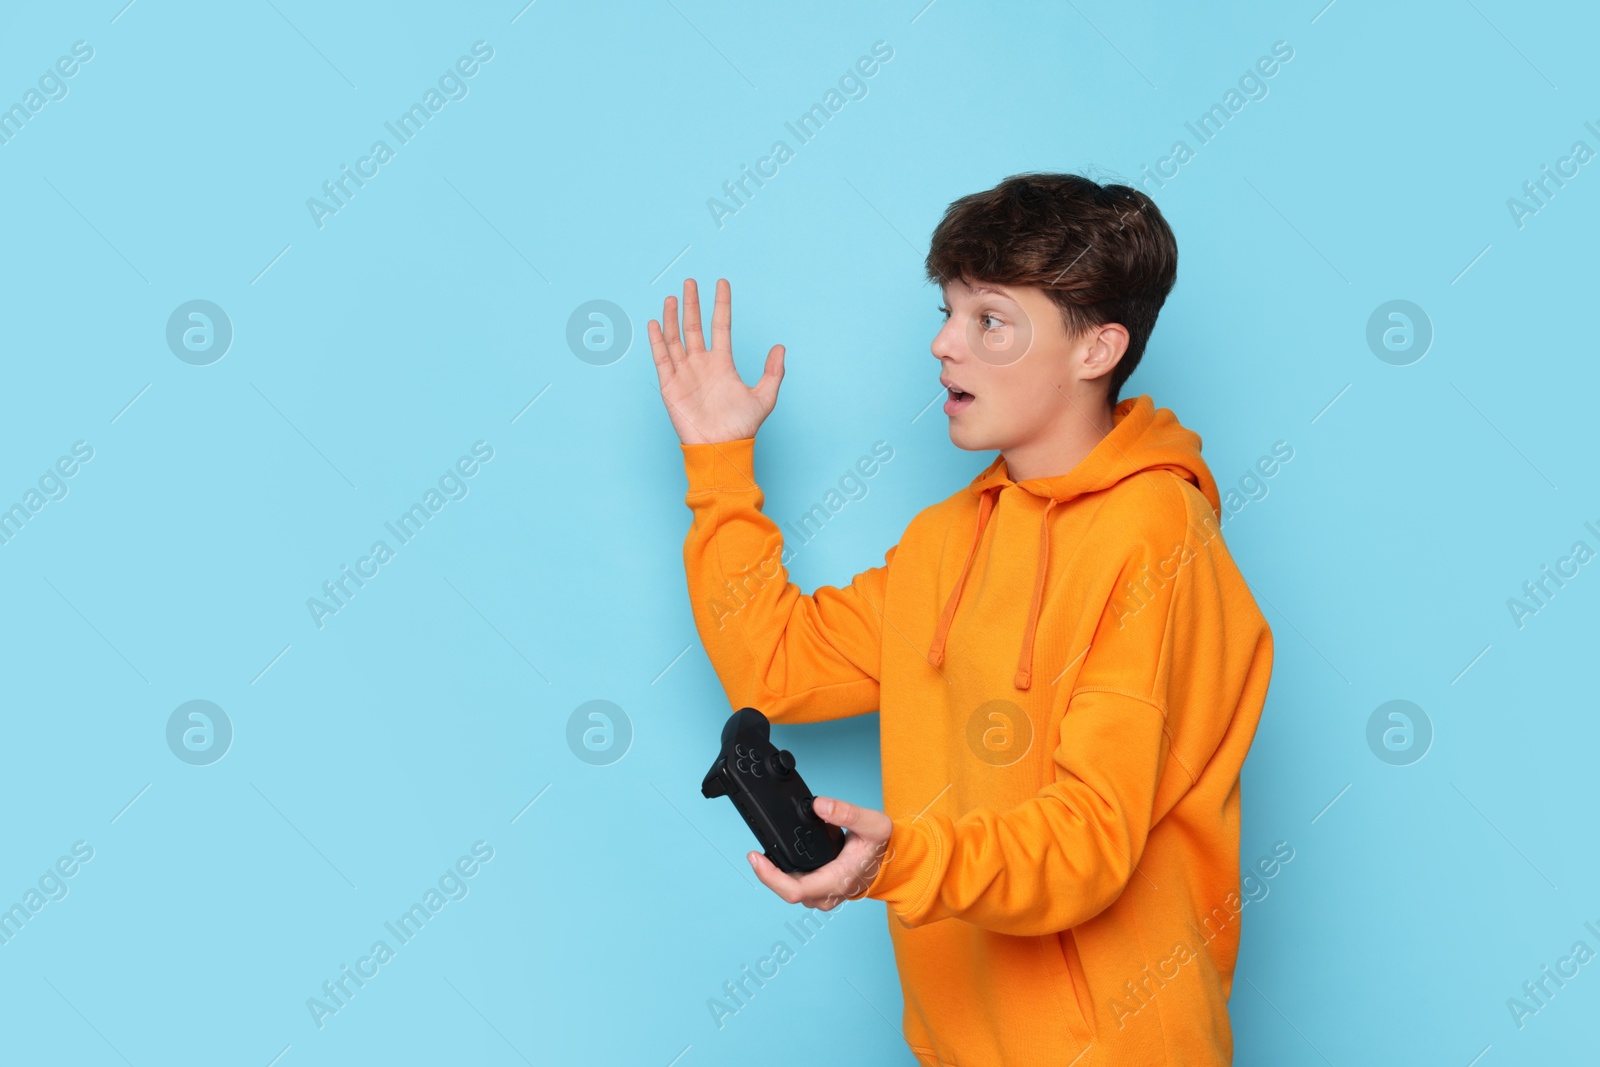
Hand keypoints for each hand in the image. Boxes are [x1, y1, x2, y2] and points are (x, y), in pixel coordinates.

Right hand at [648, 277, 785, 445]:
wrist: (721, 448)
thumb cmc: (742, 427)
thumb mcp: (764, 397)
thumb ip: (773, 372)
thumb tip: (780, 347)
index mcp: (722, 363)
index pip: (720, 325)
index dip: (721, 304)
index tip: (722, 283)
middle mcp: (701, 364)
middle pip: (693, 327)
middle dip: (692, 304)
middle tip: (690, 282)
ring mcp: (685, 373)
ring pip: (675, 338)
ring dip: (673, 317)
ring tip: (672, 296)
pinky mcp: (670, 386)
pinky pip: (662, 359)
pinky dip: (657, 340)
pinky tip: (655, 322)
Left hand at [747, 796, 892, 909]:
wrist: (892, 864)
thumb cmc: (881, 848)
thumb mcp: (874, 825)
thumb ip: (847, 813)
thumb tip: (819, 804)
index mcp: (837, 881)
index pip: (794, 890)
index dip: (770, 877)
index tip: (755, 858)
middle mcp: (827, 894)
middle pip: (786, 891)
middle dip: (768, 873)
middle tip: (754, 853)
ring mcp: (823, 896)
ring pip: (790, 890)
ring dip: (775, 875)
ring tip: (764, 855)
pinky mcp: (820, 892)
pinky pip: (797, 887)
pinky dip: (785, 875)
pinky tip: (779, 859)